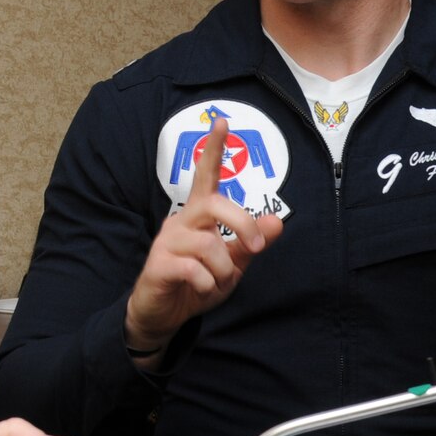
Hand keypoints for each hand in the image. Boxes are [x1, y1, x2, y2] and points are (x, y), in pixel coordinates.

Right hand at [125, 118, 283, 352]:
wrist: (164, 314)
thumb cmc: (198, 283)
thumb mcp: (232, 264)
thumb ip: (251, 243)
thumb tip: (277, 221)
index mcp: (199, 215)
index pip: (206, 175)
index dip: (214, 149)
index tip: (222, 121)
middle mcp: (181, 221)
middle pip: (216, 204)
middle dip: (242, 225)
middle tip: (255, 248)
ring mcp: (167, 242)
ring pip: (209, 244)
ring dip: (224, 270)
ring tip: (216, 282)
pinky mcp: (158, 265)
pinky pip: (195, 270)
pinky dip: (208, 285)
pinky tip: (201, 289)